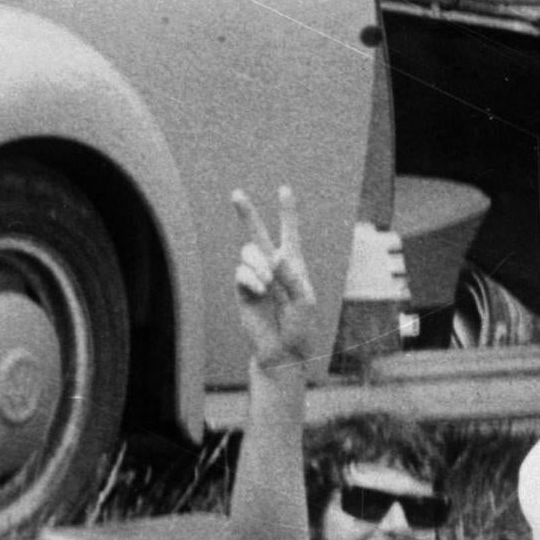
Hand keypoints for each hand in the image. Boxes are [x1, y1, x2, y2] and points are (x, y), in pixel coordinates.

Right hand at [233, 186, 320, 372]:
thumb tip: (275, 254)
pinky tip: (260, 292)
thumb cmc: (300, 326)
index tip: (284, 189)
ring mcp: (255, 277)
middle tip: (236, 193)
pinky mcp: (242, 290)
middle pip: (256, 233)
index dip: (287, 212)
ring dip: (258, 265)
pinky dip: (251, 280)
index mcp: (293, 265)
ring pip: (248, 253)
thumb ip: (291, 276)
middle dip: (246, 213)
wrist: (283, 351)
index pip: (289, 233)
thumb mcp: (304, 300)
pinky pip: (240, 273)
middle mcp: (272, 267)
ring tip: (269, 284)